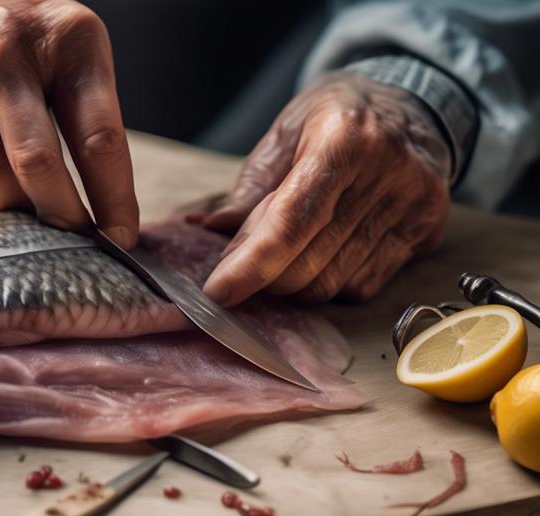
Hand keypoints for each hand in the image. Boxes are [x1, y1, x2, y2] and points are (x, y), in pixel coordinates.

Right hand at [0, 0, 137, 247]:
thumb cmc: (16, 41)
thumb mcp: (63, 55)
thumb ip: (84, 115)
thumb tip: (108, 202)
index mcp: (73, 41)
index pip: (101, 136)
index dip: (113, 198)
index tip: (121, 236)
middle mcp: (18, 50)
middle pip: (43, 161)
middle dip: (64, 217)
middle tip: (79, 245)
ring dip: (21, 210)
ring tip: (40, 229)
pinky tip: (6, 200)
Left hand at [196, 73, 451, 305]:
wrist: (414, 104)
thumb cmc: (336, 117)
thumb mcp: (285, 132)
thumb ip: (249, 187)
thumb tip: (208, 229)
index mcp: (345, 138)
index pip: (291, 223)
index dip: (251, 265)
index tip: (217, 291)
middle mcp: (387, 173)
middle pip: (308, 263)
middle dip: (264, 275)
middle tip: (244, 261)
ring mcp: (413, 206)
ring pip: (332, 284)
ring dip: (293, 284)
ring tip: (285, 252)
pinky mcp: (427, 232)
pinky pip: (361, 287)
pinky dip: (329, 282)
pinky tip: (324, 252)